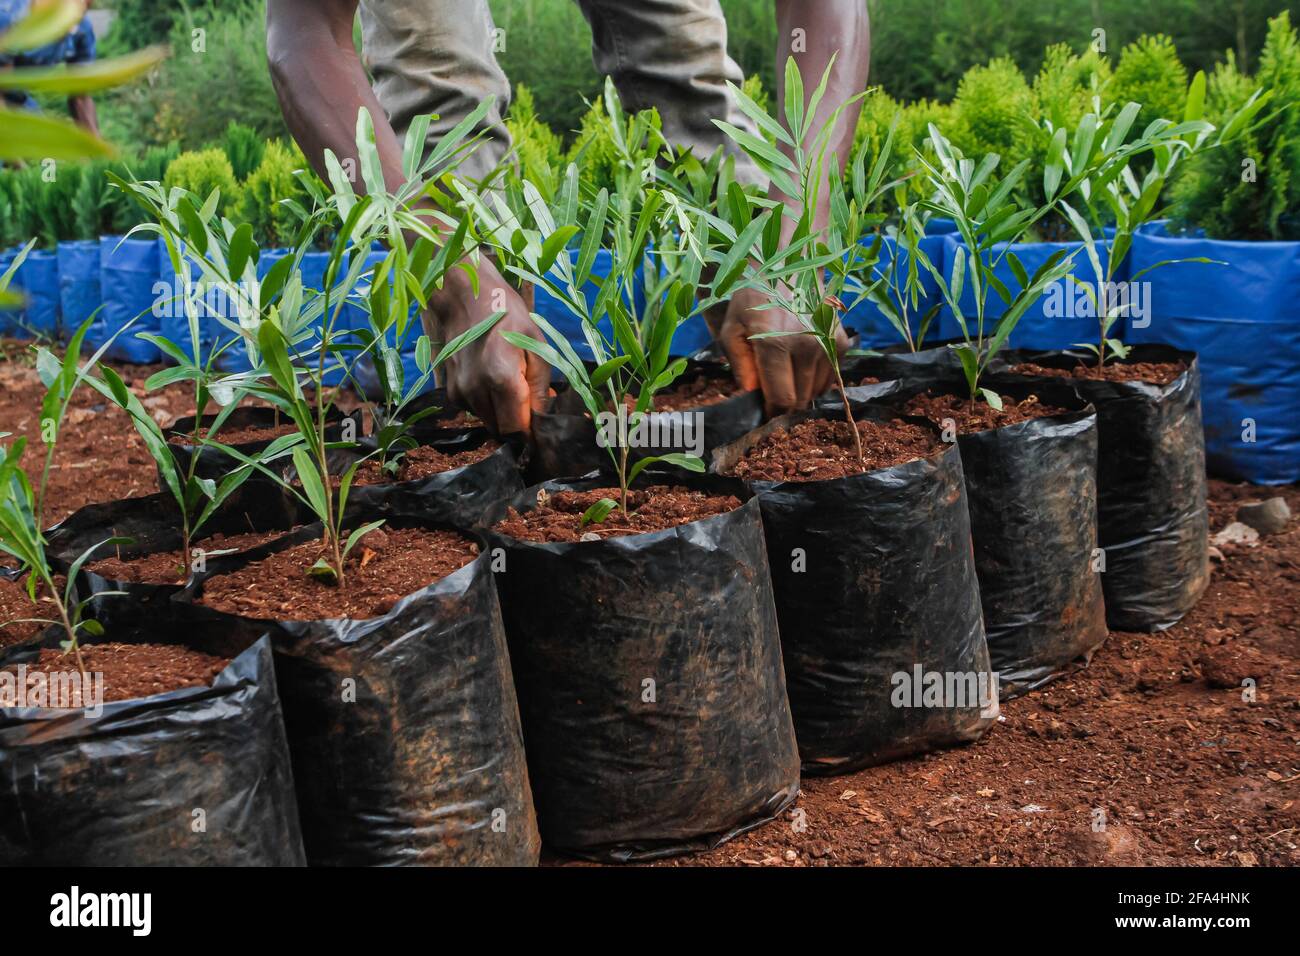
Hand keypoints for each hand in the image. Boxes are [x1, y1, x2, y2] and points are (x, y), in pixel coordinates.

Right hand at [427, 261, 549, 435]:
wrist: (462, 295)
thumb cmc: (505, 314)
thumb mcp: (535, 345)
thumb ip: (540, 388)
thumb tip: (542, 420)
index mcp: (501, 378)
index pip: (517, 430)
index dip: (531, 434)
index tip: (541, 429)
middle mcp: (475, 390)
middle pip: (501, 430)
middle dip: (518, 423)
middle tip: (529, 401)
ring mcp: (459, 392)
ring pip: (488, 421)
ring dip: (502, 412)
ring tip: (510, 384)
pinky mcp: (450, 391)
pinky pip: (475, 410)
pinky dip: (486, 403)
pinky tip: (490, 379)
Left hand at [705, 287, 845, 415]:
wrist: (789, 266)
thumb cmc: (753, 301)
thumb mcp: (733, 330)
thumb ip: (740, 367)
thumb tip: (752, 397)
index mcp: (775, 344)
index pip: (781, 399)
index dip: (772, 413)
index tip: (764, 413)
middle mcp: (807, 346)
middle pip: (800, 400)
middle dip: (785, 403)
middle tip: (772, 391)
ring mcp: (828, 344)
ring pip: (817, 392)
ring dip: (801, 391)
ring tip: (785, 371)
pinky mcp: (841, 342)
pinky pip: (830, 379)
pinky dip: (816, 379)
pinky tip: (801, 362)